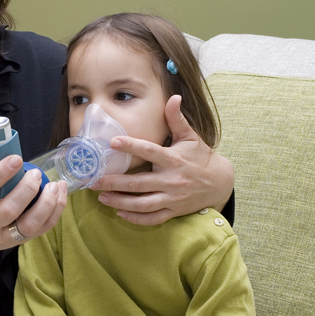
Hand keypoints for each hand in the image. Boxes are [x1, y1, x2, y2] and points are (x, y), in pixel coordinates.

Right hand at [0, 145, 66, 249]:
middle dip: (27, 189)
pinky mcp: (20, 241)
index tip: (17, 158)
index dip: (1, 173)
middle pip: (9, 210)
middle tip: (36, 173)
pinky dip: (55, 212)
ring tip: (54, 186)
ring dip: (45, 204)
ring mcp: (3, 236)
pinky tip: (60, 195)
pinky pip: (42, 229)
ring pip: (28, 225)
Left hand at [91, 95, 233, 224]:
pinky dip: (136, 218)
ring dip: (120, 202)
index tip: (113, 142)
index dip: (131, 146)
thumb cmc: (201, 157)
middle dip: (114, 183)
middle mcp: (171, 180)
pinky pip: (153, 218)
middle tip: (93, 180)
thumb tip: (174, 97)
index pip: (149, 151)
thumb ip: (177, 119)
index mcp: (173, 159)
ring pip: (142, 204)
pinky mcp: (174, 211)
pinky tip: (120, 213)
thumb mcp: (191, 137)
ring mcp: (172, 198)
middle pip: (139, 183)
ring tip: (101, 197)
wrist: (221, 183)